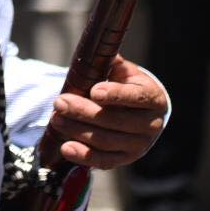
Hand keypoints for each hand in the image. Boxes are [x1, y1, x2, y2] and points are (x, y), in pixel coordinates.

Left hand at [48, 54, 167, 170]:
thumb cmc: (127, 86)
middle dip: (84, 112)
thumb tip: (95, 50)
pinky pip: (104, 161)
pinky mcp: (125, 159)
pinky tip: (65, 148)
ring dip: (78, 130)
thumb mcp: (124, 71)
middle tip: (60, 102)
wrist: (140, 113)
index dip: (115, 95)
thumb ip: (111, 62)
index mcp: (153, 98)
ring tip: (56, 118)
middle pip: (115, 121)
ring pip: (106, 140)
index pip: (136, 97)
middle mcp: (150, 124)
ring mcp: (139, 145)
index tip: (94, 91)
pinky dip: (84, 156)